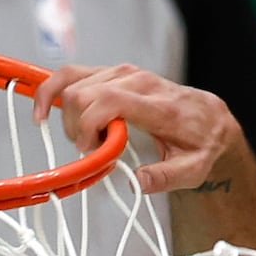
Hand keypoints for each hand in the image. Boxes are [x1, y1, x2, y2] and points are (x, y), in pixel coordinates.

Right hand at [33, 64, 245, 197]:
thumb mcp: (194, 170)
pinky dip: (54, 91)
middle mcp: (137, 81)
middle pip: (84, 93)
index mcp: (157, 105)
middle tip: (90, 151)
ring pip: (74, 83)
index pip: (109, 101)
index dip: (88, 125)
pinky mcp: (112, 73)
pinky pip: (73, 74)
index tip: (89, 151)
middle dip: (76, 126)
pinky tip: (44, 111)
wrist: (210, 119)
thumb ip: (167, 177)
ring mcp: (123, 73)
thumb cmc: (200, 144)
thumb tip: (137, 182)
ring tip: (85, 139)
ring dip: (68, 116)